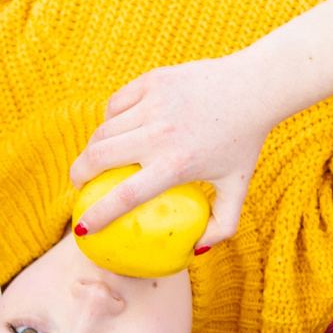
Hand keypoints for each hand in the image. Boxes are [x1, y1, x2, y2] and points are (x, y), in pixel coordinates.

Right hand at [66, 54, 276, 251]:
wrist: (254, 88)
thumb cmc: (245, 143)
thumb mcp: (238, 189)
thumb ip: (221, 227)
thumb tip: (194, 250)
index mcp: (177, 165)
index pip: (124, 196)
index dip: (97, 215)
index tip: (82, 228)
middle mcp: (160, 133)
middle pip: (98, 158)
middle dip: (78, 176)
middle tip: (79, 186)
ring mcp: (153, 104)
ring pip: (103, 131)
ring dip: (92, 149)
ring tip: (95, 160)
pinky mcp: (151, 81)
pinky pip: (115, 105)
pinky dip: (110, 121)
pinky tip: (117, 130)